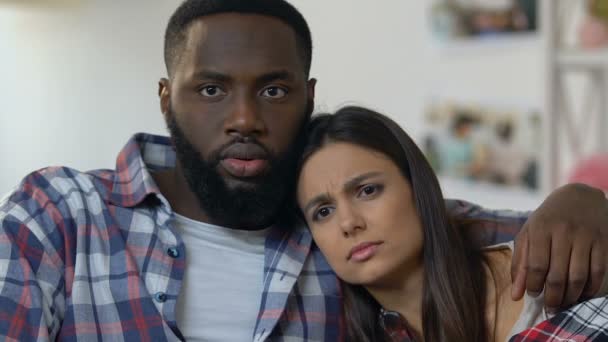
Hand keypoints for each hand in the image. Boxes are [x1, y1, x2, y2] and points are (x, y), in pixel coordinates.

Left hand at [511, 183, 607, 309]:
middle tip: (549, 308)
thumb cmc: (548, 219)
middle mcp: (564, 232)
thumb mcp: (528, 234)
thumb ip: (519, 263)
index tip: (532, 295)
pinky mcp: (603, 242)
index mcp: (541, 228)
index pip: (536, 265)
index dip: (534, 285)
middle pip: (558, 275)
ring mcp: (585, 237)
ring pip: (578, 277)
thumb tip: (515, 295)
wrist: (579, 197)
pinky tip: (581, 295)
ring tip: (563, 305)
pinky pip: (597, 272)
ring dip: (570, 297)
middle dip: (552, 297)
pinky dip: (590, 289)